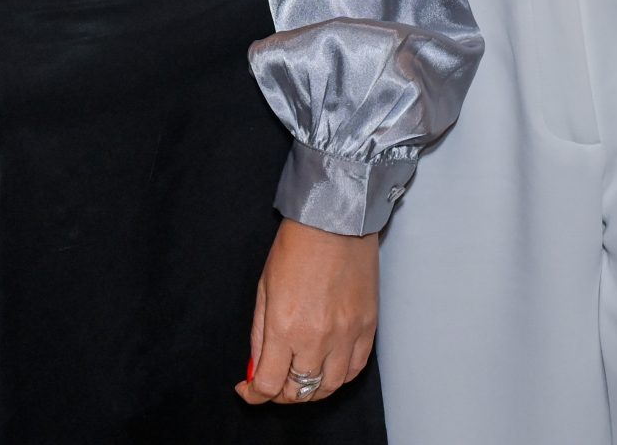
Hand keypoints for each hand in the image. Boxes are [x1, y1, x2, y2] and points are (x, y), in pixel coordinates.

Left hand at [236, 220, 377, 405]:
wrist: (334, 222)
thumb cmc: (296, 248)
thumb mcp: (264, 290)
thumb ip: (259, 334)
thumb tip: (257, 367)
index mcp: (285, 327)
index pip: (269, 384)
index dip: (255, 394)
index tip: (248, 390)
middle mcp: (317, 338)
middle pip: (299, 392)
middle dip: (281, 394)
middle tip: (274, 383)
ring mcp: (346, 335)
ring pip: (329, 387)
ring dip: (311, 391)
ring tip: (300, 379)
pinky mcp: (367, 328)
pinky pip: (354, 369)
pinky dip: (338, 377)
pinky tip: (327, 368)